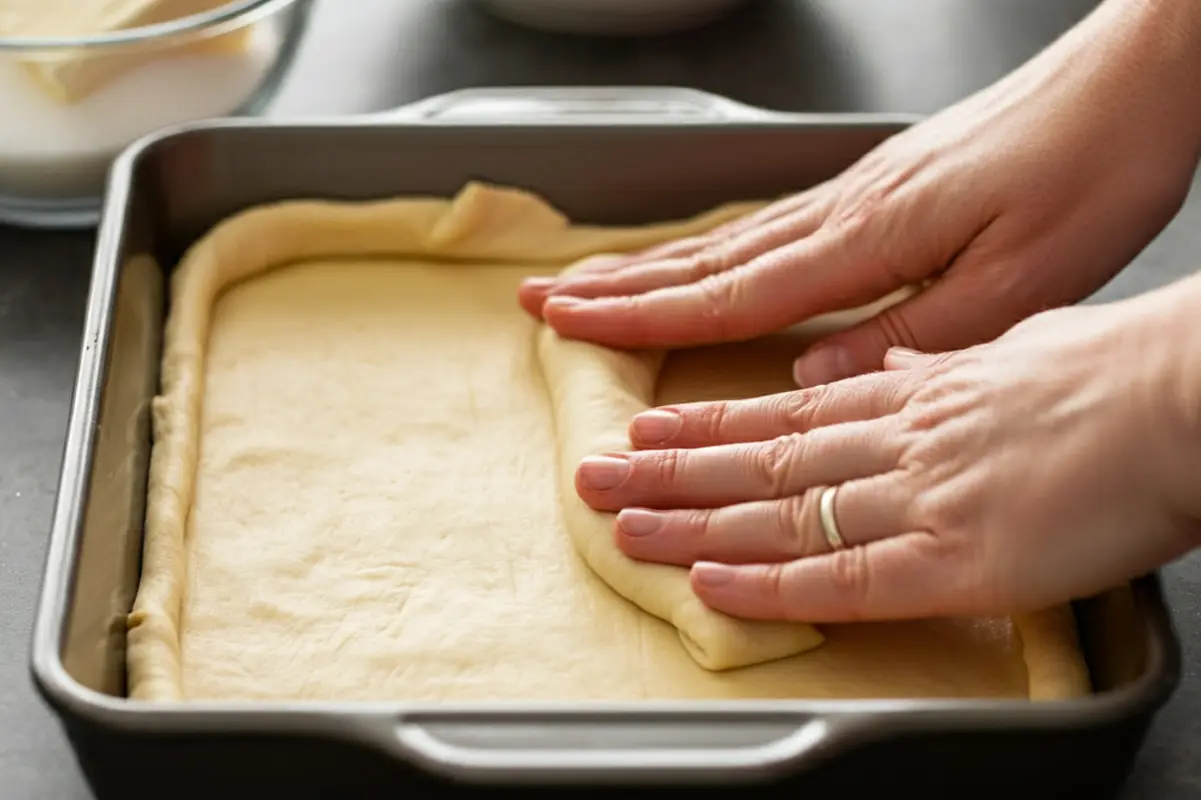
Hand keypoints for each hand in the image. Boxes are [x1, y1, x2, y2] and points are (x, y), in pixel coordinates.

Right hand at [519, 0, 1200, 386]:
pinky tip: (699, 262)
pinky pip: (770, 225)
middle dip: (617, 286)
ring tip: (594, 283)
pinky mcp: (880, 184)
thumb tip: (809, 381)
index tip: (569, 325)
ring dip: (652, 266)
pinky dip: (714, 249)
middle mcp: (845, 208)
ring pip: (730, 238)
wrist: (1138, 76)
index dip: (640, 316)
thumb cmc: (1094, 168)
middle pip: (706, 259)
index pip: (728, 291)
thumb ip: (909, 338)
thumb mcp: (1021, 283)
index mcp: (868, 236)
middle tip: (544, 299)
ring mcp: (856, 191)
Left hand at [572, 286, 1200, 621]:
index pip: (786, 410)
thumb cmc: (1119, 371)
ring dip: (691, 520)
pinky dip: (767, 582)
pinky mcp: (955, 560)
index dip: (710, 425)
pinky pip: (841, 577)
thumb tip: (901, 365)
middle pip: (758, 457)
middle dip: (669, 470)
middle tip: (594, 475)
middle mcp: (896, 440)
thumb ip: (945, 365)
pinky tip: (710, 582)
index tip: (652, 430)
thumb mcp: (1016, 344)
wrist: (1184, 395)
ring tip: (620, 523)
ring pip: (778, 511)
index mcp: (915, 394)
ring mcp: (918, 497)